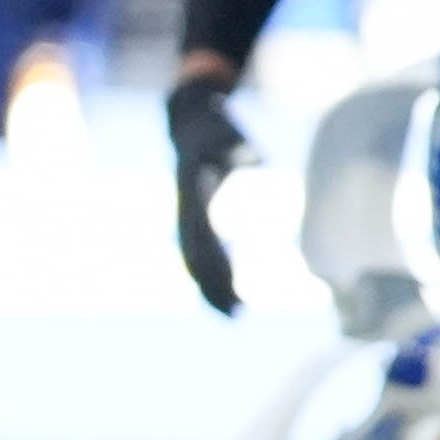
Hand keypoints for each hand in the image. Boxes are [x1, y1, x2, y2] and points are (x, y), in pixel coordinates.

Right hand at [166, 71, 250, 313]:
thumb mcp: (231, 138)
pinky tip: (227, 299)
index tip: (234, 288)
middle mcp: (187, 214)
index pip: (205, 241)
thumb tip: (252, 158)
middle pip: (197, 260)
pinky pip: (199, 255)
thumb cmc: (219, 131)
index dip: (218, 266)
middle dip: (215, 288)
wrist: (192, 124)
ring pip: (195, 263)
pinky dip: (210, 278)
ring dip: (211, 290)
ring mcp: (187, 220)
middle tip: (238, 315)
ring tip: (234, 315)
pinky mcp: (193, 222)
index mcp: (195, 198)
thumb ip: (239, 151)